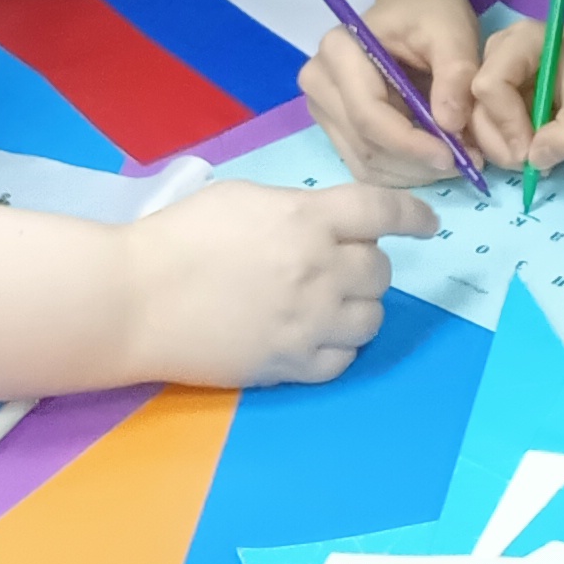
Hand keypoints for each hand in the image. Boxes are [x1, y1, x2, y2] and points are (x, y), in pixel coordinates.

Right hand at [118, 181, 435, 384]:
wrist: (134, 300)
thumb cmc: (178, 237)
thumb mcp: (242, 198)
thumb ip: (296, 208)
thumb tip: (327, 224)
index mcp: (307, 219)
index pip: (384, 212)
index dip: (414, 216)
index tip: (429, 224)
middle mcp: (321, 270)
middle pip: (380, 271)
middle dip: (367, 264)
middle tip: (339, 265)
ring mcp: (309, 323)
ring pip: (370, 319)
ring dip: (357, 307)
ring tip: (327, 304)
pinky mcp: (291, 365)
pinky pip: (343, 360)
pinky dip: (337, 347)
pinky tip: (314, 336)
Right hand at [299, 0, 485, 186]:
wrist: (415, 9)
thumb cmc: (432, 15)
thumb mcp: (453, 32)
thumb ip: (456, 73)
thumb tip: (450, 124)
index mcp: (340, 50)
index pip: (368, 114)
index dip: (410, 143)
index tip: (455, 155)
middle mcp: (320, 82)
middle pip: (365, 144)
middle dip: (417, 162)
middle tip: (466, 162)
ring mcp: (323, 109)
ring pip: (366, 163)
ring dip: (414, 173)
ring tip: (457, 160)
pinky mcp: (336, 129)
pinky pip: (367, 166)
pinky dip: (404, 173)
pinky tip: (434, 161)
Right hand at [467, 7, 563, 170]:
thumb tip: (534, 161)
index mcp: (518, 44)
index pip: (488, 87)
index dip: (505, 124)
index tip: (531, 152)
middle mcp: (501, 56)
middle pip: (478, 107)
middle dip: (501, 142)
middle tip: (533, 167)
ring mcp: (504, 76)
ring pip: (482, 121)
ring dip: (505, 149)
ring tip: (539, 162)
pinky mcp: (511, 95)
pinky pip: (497, 125)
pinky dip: (511, 146)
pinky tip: (534, 157)